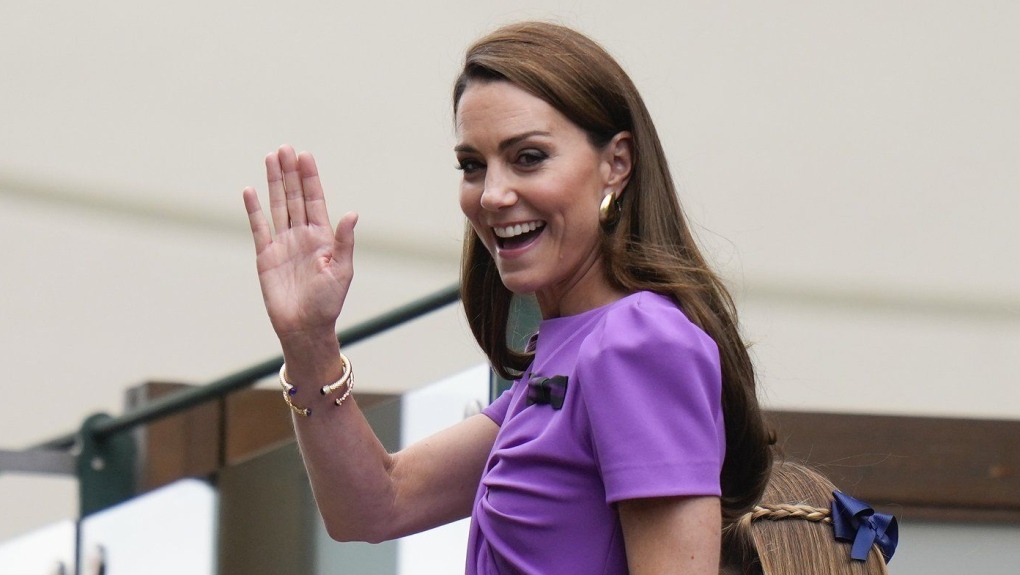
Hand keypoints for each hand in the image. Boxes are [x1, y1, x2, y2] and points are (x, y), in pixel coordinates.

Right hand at [242, 145, 356, 343]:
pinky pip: (258, 227)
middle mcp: (302, 236)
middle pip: (294, 197)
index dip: (310, 178)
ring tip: (271, 158)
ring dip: (274, 183)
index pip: (315, 200)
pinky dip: (254, 210)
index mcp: (322, 237)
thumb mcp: (342, 271)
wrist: (304, 327)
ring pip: (277, 206)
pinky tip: (250, 190)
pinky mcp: (265, 256)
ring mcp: (283, 244)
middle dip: (290, 173)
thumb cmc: (328, 302)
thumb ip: (344, 242)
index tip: (305, 155)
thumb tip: (352, 214)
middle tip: (284, 147)